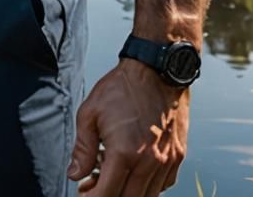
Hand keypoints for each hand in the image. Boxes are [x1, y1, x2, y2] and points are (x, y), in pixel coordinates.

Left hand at [67, 59, 188, 195]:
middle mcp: (149, 163)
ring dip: (127, 193)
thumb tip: (74, 174)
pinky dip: (146, 186)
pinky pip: (162, 186)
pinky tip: (132, 171)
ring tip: (109, 177)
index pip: (106, 195)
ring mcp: (167, 162)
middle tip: (92, 186)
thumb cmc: (122, 88)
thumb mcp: (90, 112)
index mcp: (124, 153)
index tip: (82, 194)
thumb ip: (82, 148)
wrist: (157, 69)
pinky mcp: (178, 156)